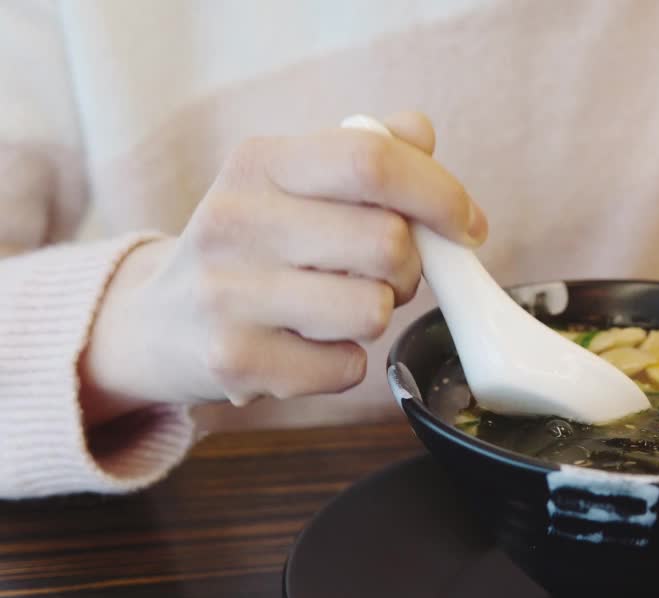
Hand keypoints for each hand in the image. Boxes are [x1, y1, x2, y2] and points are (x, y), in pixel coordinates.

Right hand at [80, 111, 487, 423]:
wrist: (157, 324)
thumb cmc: (252, 249)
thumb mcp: (290, 184)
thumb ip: (363, 154)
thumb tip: (419, 133)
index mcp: (258, 162)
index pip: (372, 160)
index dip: (440, 195)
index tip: (468, 226)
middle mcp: (235, 220)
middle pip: (388, 243)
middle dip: (410, 268)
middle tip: (382, 275)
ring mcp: (227, 293)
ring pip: (374, 310)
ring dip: (376, 316)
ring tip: (334, 309)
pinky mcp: (233, 360)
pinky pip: (346, 368)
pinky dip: (341, 365)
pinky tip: (303, 347)